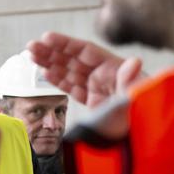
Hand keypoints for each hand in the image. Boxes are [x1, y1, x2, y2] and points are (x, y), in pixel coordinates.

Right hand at [27, 32, 142, 106]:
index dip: (65, 44)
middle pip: (73, 59)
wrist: (141, 136)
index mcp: (113, 69)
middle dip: (51, 52)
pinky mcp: (93, 102)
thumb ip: (131, 80)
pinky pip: (72, 88)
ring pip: (69, 72)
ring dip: (49, 63)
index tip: (47, 37)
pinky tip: (45, 73)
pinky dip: (58, 81)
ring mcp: (98, 88)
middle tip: (31, 46)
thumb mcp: (136, 95)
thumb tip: (134, 62)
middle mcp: (104, 75)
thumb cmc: (143, 113)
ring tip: (31, 56)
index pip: (85, 51)